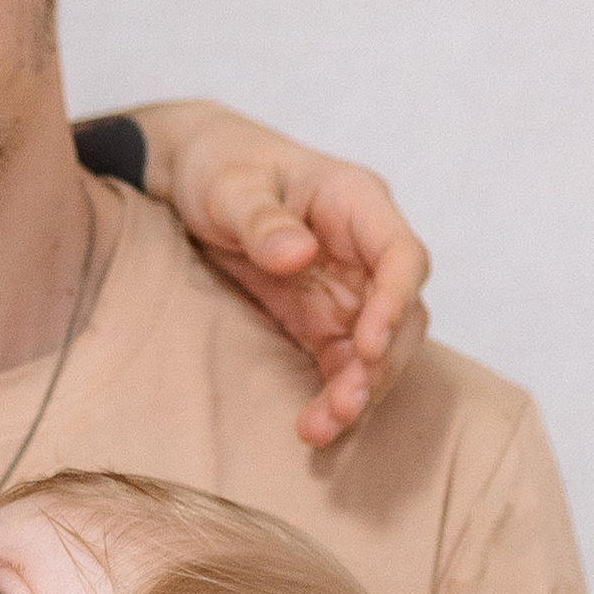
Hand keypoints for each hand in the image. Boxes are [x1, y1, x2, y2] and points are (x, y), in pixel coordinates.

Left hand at [137, 101, 429, 449]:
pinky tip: (314, 427)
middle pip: (401, 313)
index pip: (401, 256)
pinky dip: (332, 394)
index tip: (368, 345)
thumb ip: (261, 219)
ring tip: (321, 428)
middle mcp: (364, 249)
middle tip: (344, 405)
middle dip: (378, 364)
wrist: (192, 175)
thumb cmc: (219, 165)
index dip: (394, 304)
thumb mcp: (229, 186)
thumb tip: (300, 254)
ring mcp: (347, 287)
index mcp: (357, 202)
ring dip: (358, 390)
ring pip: (376, 349)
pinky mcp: (321, 318)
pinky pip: (340, 363)